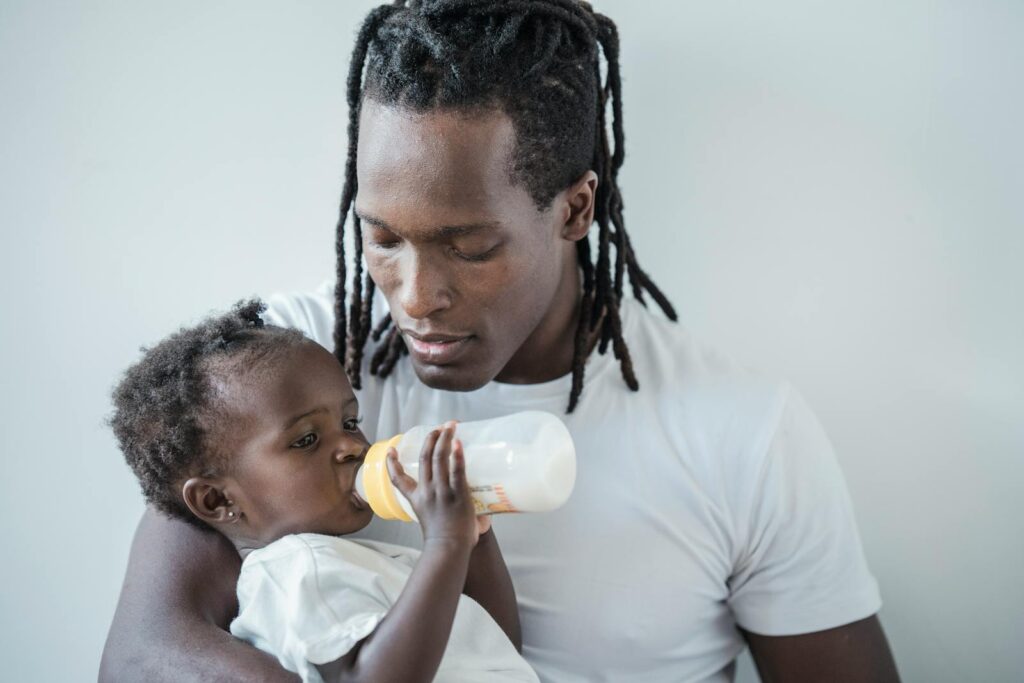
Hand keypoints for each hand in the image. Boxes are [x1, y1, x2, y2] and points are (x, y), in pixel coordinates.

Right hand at [387, 421, 482, 548]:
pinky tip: (458, 443)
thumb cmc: (445, 542)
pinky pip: (457, 471)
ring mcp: (442, 492)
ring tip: (450, 426)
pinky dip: (457, 455)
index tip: (391, 450)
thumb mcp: (434, 521)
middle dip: (431, 439)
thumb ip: (446, 511)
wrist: (449, 550)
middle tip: (438, 428)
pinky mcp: (457, 494)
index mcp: (417, 499)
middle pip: (425, 458)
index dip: (392, 464)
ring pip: (439, 458)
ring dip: (444, 439)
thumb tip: (472, 509)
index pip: (398, 479)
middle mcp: (427, 492)